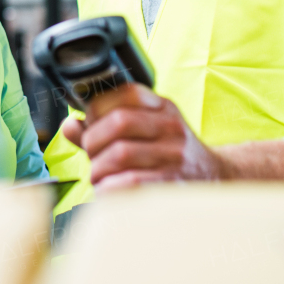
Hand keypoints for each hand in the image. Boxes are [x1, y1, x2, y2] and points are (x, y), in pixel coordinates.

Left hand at [60, 83, 222, 189]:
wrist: (215, 179)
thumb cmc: (169, 154)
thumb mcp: (144, 130)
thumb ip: (103, 127)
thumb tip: (68, 126)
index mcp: (162, 108)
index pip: (127, 92)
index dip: (98, 107)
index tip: (90, 123)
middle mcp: (171, 127)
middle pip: (119, 122)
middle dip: (93, 141)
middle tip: (91, 155)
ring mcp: (175, 156)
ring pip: (120, 154)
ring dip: (98, 169)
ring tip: (99, 176)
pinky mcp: (173, 184)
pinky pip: (130, 183)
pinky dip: (109, 188)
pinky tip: (109, 190)